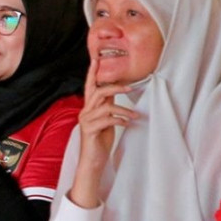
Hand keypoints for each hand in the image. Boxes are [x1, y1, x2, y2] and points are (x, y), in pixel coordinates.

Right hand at [71, 59, 139, 201]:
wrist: (92, 161)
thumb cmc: (99, 140)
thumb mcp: (105, 120)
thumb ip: (107, 106)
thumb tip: (115, 92)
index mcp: (88, 108)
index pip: (90, 86)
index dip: (93, 72)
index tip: (97, 59)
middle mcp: (85, 112)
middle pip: (98, 92)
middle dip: (114, 87)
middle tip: (130, 87)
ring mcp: (86, 121)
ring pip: (105, 106)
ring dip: (123, 109)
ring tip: (135, 115)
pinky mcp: (90, 130)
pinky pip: (107, 120)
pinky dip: (120, 120)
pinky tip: (127, 124)